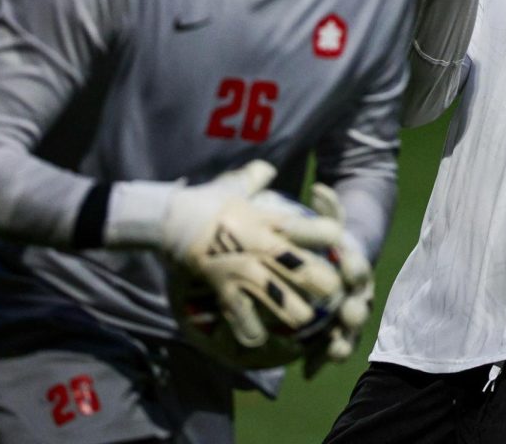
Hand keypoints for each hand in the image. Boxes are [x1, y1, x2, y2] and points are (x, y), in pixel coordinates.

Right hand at [162, 161, 344, 347]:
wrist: (167, 218)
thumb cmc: (204, 201)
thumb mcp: (233, 185)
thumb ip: (255, 177)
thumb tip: (267, 167)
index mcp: (267, 220)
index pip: (306, 227)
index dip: (327, 235)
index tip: (337, 242)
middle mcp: (259, 245)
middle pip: (301, 267)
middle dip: (321, 283)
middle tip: (333, 294)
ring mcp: (241, 268)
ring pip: (276, 295)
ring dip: (293, 311)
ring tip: (304, 321)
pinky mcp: (222, 286)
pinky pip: (240, 314)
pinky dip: (250, 329)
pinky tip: (259, 338)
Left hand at [301, 183, 374, 378]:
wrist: (339, 265)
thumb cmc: (331, 242)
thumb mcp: (330, 221)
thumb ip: (327, 206)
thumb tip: (318, 187)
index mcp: (357, 266)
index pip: (359, 266)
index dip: (356, 268)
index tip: (349, 270)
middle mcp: (358, 293)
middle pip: (361, 303)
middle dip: (355, 310)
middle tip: (348, 314)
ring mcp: (350, 315)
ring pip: (350, 331)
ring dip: (343, 341)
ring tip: (334, 351)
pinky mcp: (337, 333)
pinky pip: (332, 348)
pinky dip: (322, 360)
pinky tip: (308, 372)